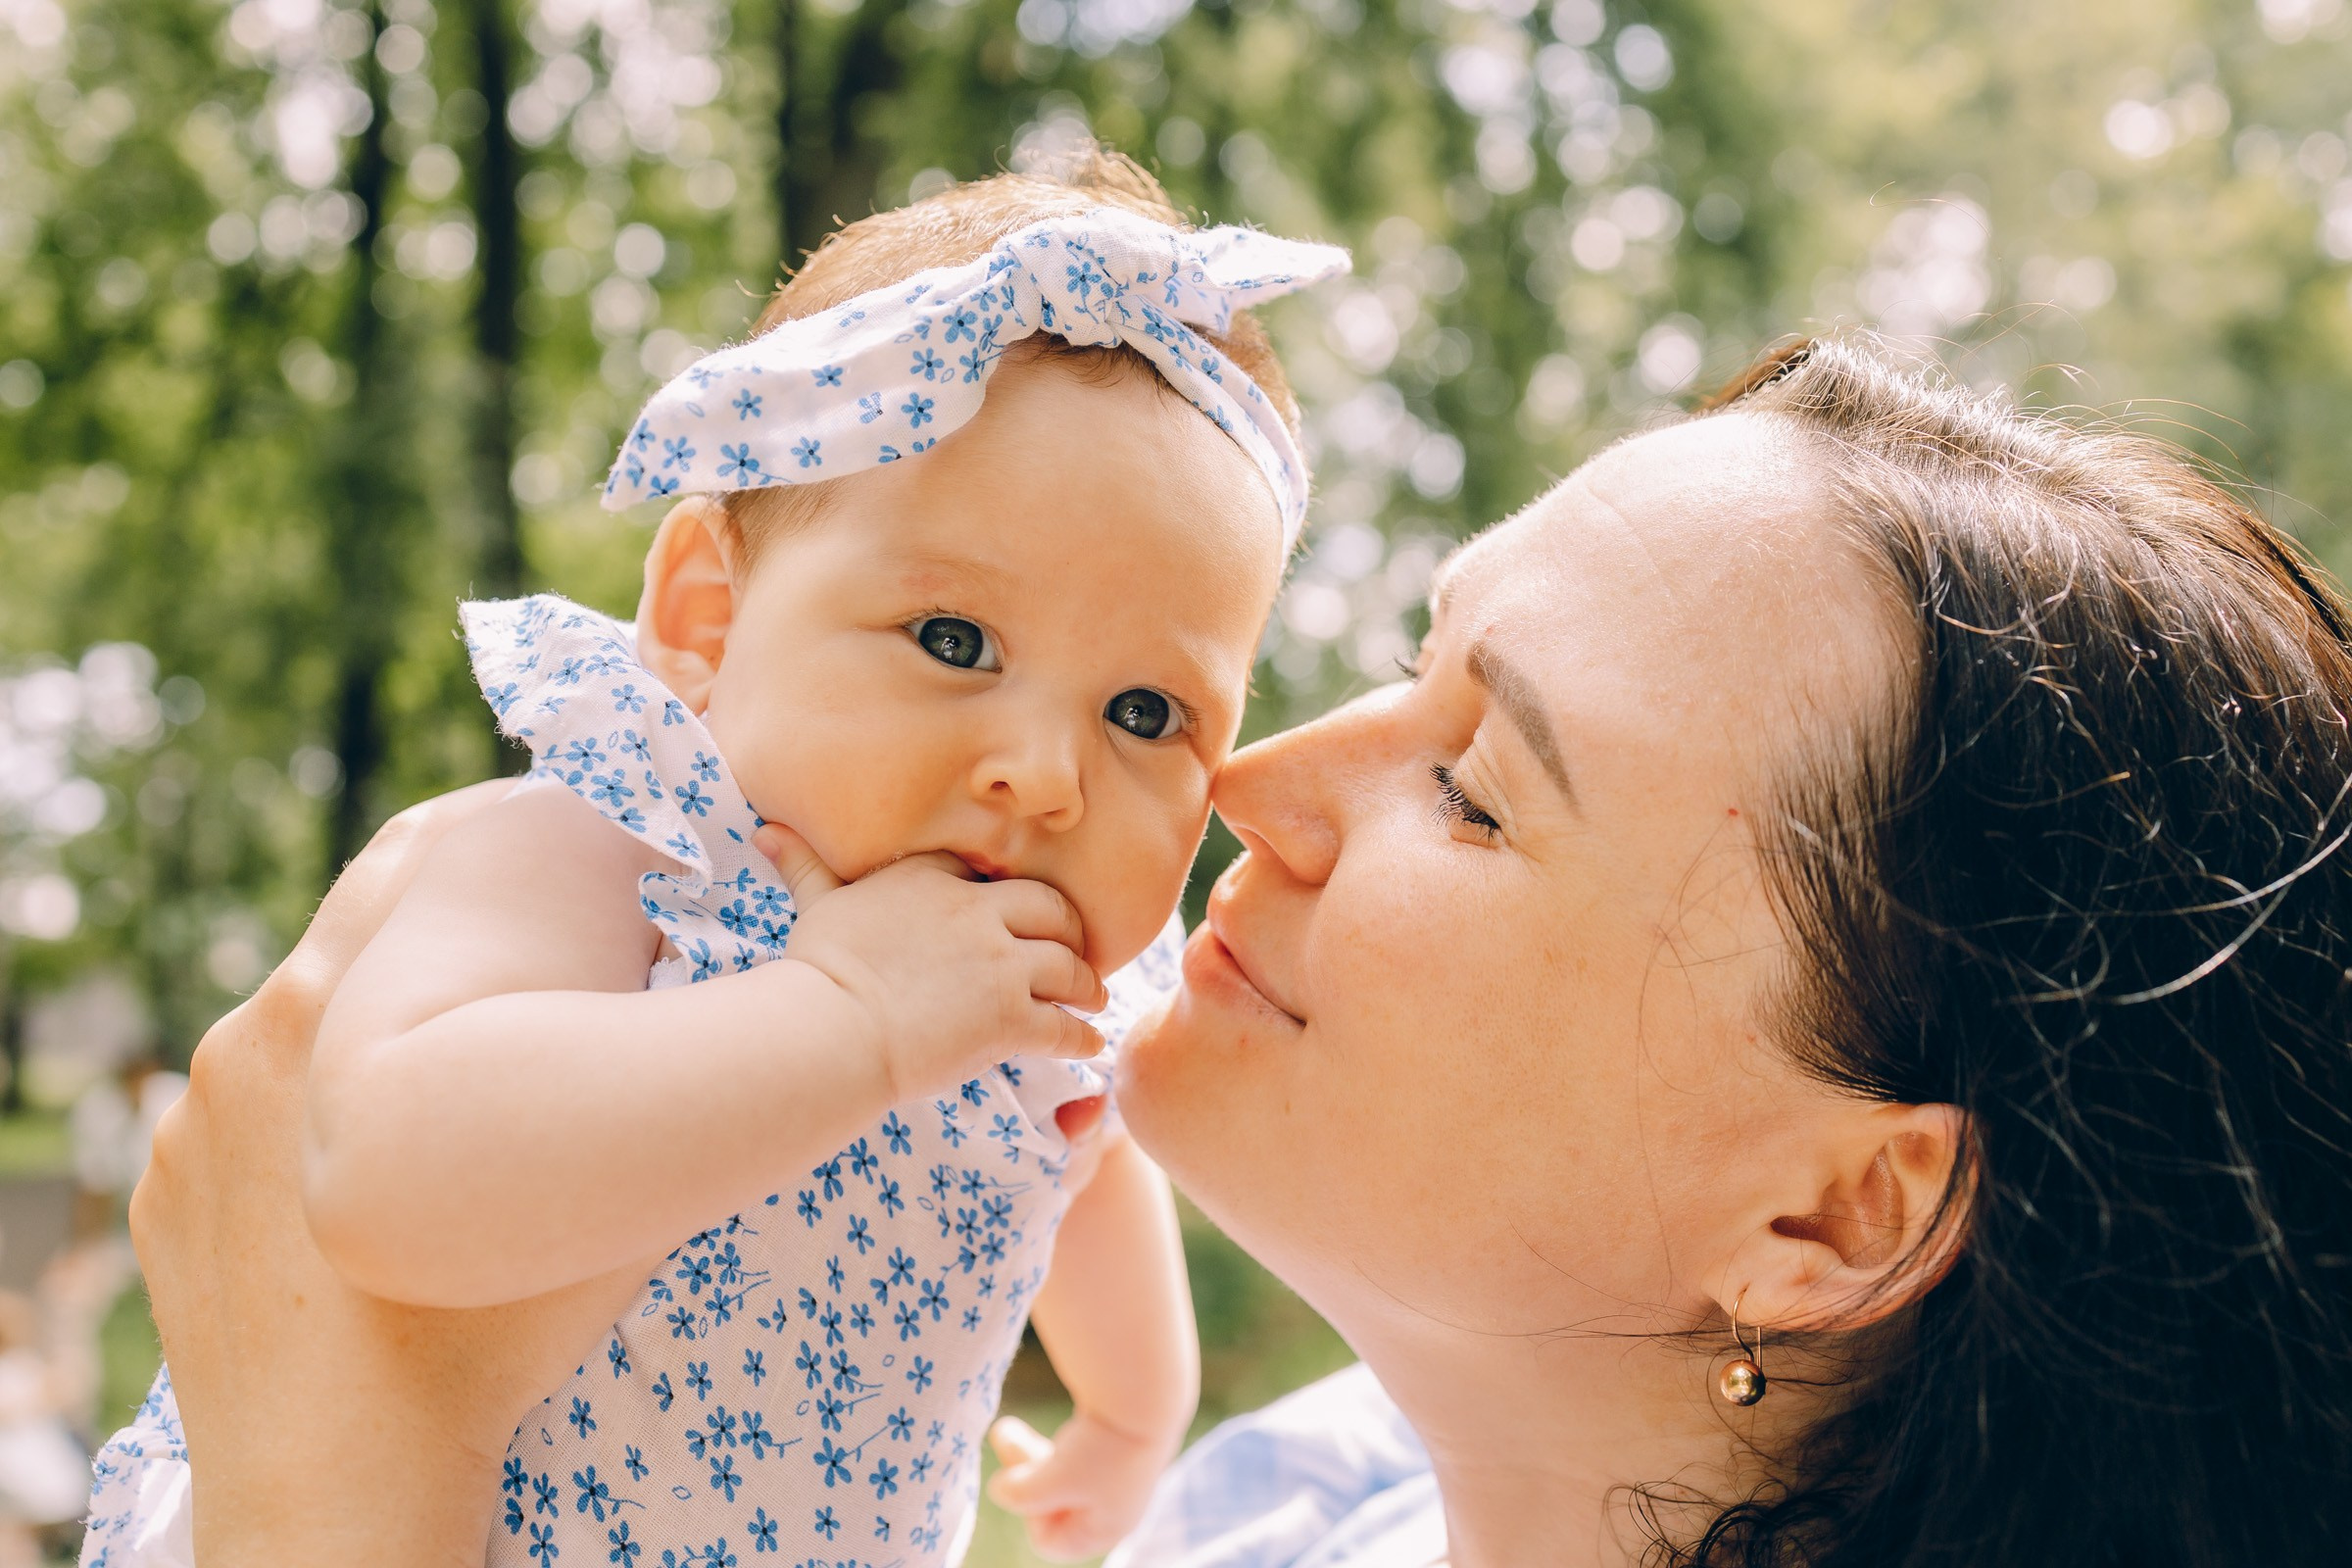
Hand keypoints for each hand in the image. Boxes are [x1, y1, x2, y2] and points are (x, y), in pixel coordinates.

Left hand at [132, 781, 650, 1565]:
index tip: (583, 855)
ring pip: (308, 1020)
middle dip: (455, 924)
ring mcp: (190, 1118)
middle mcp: (243, 1036)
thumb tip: (657, 945)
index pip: (422, 845)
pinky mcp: (166, 1187)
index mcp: (327, 1000)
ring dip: (383, 1020)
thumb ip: (606, 1034)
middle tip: (543, 957)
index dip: (511, 830)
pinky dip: (315, 1112)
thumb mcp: (578, 1160)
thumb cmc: (485, 1326)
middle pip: (364, 925)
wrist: (346, 1477)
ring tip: (461, 1081)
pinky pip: (254, 1112)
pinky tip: (381, 1168)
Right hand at [756, 824, 1108, 1100]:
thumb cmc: (819, 970)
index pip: (987, 873)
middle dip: (1069, 929)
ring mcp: (1001, 965)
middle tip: (1076, 948)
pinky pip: (1064, 1026)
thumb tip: (767, 830)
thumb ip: (804, 866)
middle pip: (1050, 909)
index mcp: (934, 880)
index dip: (1006, 894)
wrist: (832, 1030)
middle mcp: (978, 914)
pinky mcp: (1011, 1018)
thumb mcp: (816, 905)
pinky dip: (1081, 1038)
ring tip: (1093, 997)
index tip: (1017, 910)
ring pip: (1069, 966)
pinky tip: (1089, 1046)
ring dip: (1086, 984)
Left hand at [986, 1410, 1177, 1560]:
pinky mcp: (1120, 1446)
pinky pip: (1077, 1454)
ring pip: (1060, 1476)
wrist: (1146, 1394)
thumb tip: (1002, 1490)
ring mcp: (1119, 1476)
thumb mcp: (1051, 1481)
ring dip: (1032, 1453)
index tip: (1023, 1482)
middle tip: (1004, 1433)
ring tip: (1010, 1426)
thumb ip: (1020, 1495)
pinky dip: (1058, 1441)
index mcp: (1105, 1528)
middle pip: (1053, 1505)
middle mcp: (1116, 1508)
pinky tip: (1063, 1424)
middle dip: (1023, 1473)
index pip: (1050, 1542)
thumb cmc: (1100, 1448)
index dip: (1029, 1514)